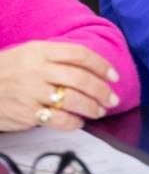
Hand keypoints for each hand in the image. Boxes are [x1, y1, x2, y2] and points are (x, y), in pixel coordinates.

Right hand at [0, 41, 120, 131]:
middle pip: (81, 78)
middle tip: (113, 98)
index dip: (101, 65)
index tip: (113, 75)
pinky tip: (79, 122)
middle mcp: (39, 70)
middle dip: (102, 90)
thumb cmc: (7, 70)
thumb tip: (88, 65)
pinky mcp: (26, 114)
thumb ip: (56, 56)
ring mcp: (32, 92)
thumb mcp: (29, 53)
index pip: (80, 55)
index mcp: (41, 51)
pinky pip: (57, 120)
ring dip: (92, 107)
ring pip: (73, 100)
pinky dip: (73, 122)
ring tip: (100, 110)